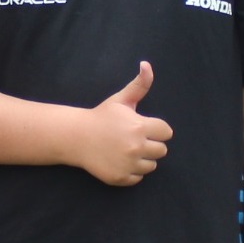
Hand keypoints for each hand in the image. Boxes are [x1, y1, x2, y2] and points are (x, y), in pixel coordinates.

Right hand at [74, 61, 171, 185]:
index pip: (166, 132)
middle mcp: (137, 147)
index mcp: (140, 127)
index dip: (156, 129)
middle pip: (162, 150)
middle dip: (151, 144)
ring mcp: (129, 164)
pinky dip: (132, 171)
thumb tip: (147, 64)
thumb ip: (139, 85)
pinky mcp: (121, 178)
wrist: (76, 137)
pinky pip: (138, 177)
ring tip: (126, 150)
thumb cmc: (101, 117)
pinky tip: (119, 160)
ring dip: (143, 159)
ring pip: (152, 165)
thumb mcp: (121, 99)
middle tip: (133, 139)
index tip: (142, 127)